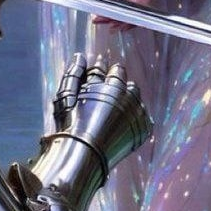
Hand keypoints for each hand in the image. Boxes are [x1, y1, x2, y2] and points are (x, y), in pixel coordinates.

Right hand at [52, 53, 151, 170]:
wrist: (86, 155)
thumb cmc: (71, 124)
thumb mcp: (67, 96)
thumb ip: (74, 73)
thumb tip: (80, 55)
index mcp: (108, 84)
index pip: (106, 69)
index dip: (101, 66)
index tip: (99, 65)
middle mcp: (126, 94)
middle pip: (122, 77)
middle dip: (115, 77)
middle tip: (107, 84)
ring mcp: (136, 111)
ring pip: (134, 93)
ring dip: (127, 93)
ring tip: (116, 102)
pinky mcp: (143, 128)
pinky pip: (143, 115)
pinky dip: (135, 114)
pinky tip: (125, 119)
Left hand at [92, 0, 183, 28]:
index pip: (134, 9)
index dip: (122, 17)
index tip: (109, 20)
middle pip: (132, 13)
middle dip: (115, 19)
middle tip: (97, 21)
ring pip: (131, 9)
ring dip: (117, 15)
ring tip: (102, 20)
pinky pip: (131, 1)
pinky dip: (122, 7)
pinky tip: (114, 9)